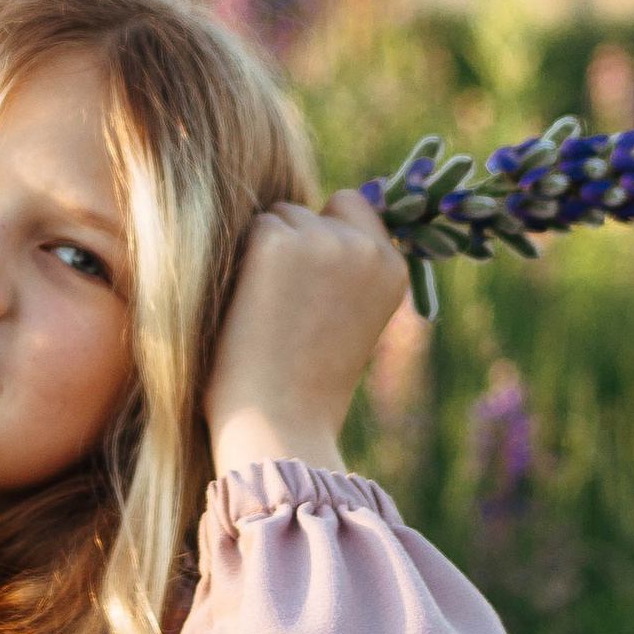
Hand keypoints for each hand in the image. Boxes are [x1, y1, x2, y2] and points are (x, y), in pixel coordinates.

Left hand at [204, 189, 409, 478]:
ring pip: (278, 216)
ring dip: (264, 252)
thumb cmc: (305, 389)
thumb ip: (346, 273)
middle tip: (283, 310)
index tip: (308, 283)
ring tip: (266, 315)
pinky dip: (239, 262)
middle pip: (311, 209)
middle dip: (292, 243)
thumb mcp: (351, 321)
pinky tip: (247, 309)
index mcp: (393, 269)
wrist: (280, 426)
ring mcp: (323, 240)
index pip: (353, 207)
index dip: (325, 234)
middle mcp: (366, 247)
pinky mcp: (276, 242)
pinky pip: (249, 229)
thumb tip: (312, 223)